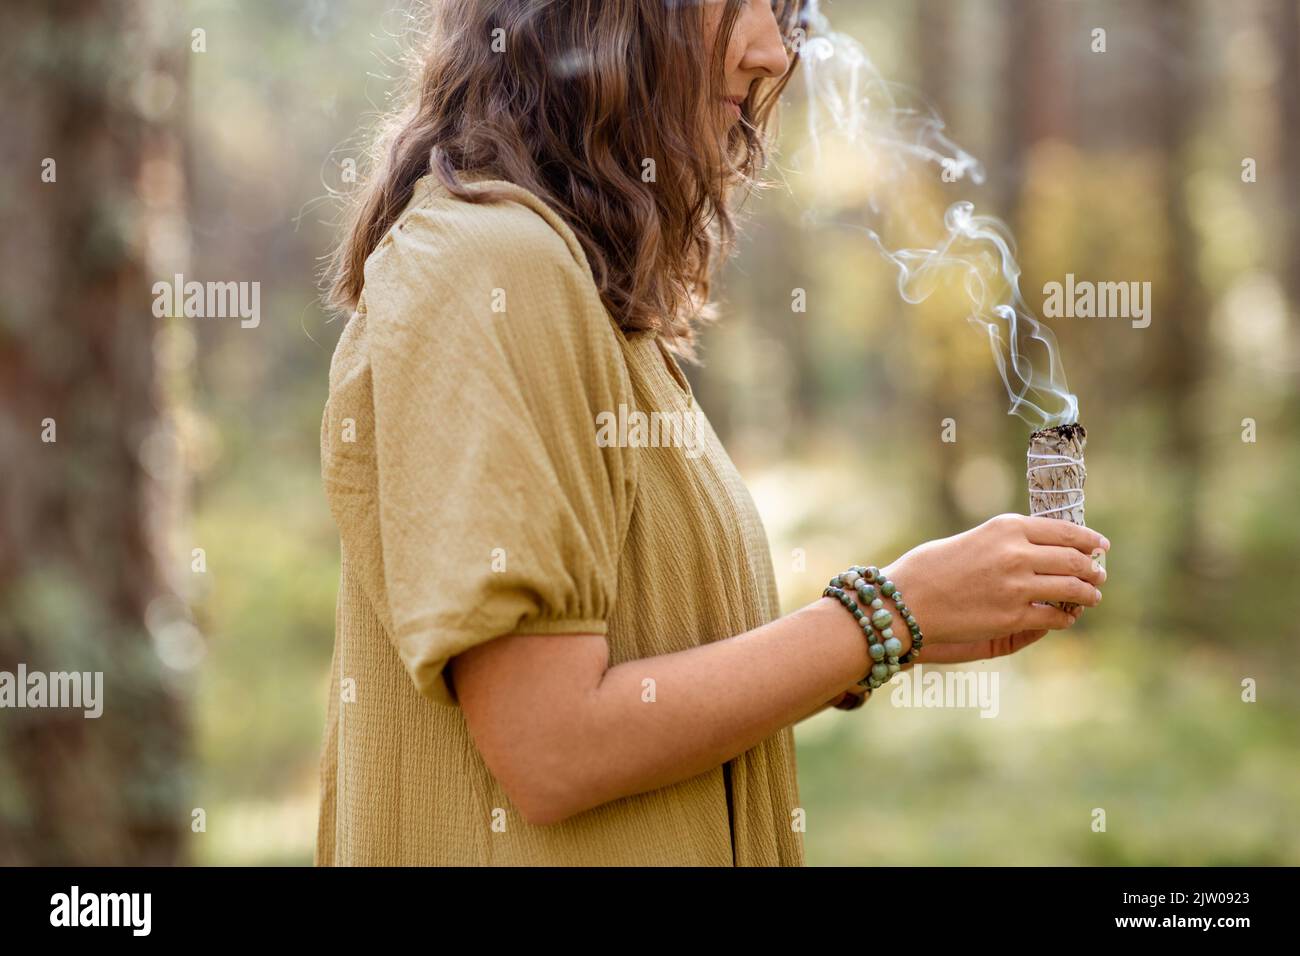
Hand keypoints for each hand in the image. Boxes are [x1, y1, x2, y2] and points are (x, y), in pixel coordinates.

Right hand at [882, 514, 1107, 646]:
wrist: (906, 600)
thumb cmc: (932, 568)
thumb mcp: (975, 539)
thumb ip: (1009, 542)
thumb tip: (1046, 551)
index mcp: (1007, 527)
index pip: (1064, 530)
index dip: (1088, 539)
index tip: (1100, 545)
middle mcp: (1017, 553)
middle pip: (1074, 560)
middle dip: (1092, 568)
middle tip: (1099, 574)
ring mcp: (1017, 586)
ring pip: (1072, 589)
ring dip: (1088, 594)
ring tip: (1091, 596)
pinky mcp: (1013, 617)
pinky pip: (1054, 617)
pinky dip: (1066, 617)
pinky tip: (1066, 617)